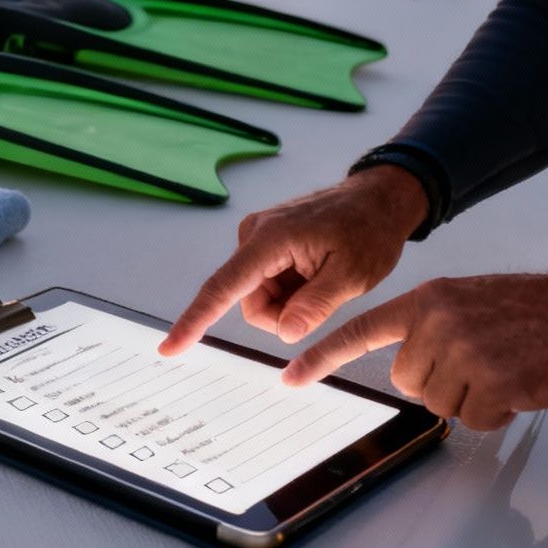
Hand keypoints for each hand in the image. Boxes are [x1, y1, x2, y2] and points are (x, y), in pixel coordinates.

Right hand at [161, 165, 429, 355]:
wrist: (377, 200)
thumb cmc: (369, 229)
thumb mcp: (353, 275)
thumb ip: (316, 305)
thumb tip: (284, 332)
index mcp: (271, 239)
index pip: (224, 287)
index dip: (195, 320)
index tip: (170, 347)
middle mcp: (254, 235)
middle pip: (247, 300)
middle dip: (281, 314)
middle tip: (322, 300)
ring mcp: (257, 237)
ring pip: (256, 296)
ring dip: (288, 303)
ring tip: (321, 280)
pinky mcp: (264, 243)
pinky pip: (265, 283)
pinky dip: (290, 291)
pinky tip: (314, 274)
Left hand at [281, 269, 547, 430]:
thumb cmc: (532, 309)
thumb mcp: (468, 300)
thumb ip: (432, 327)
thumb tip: (411, 368)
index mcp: (427, 301)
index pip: (361, 331)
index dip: (323, 358)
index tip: (290, 378)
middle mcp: (437, 324)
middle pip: (408, 382)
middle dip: (440, 383)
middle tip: (480, 363)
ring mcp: (465, 353)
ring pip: (440, 404)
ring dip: (471, 399)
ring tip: (504, 369)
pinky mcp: (493, 383)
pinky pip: (475, 420)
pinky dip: (496, 414)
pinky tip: (518, 386)